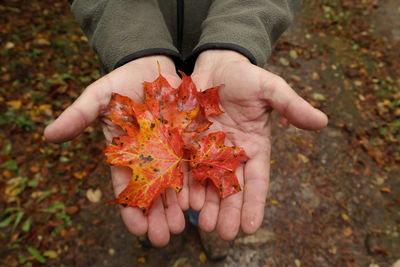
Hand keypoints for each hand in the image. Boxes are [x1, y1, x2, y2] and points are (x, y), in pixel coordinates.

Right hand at [44, 56, 188, 246]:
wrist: (153, 65)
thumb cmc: (122, 81)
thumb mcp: (99, 96)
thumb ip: (79, 115)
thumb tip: (48, 135)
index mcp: (125, 152)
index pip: (126, 187)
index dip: (130, 209)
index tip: (137, 229)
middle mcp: (148, 156)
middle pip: (152, 192)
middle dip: (156, 215)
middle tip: (163, 237)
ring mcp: (170, 150)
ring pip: (173, 184)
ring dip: (176, 207)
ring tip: (181, 227)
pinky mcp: (188, 140)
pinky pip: (192, 164)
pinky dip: (194, 184)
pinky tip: (199, 201)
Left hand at [189, 50, 327, 240]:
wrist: (216, 64)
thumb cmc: (246, 76)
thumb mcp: (271, 89)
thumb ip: (292, 106)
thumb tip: (323, 121)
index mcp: (254, 146)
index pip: (257, 180)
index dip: (255, 204)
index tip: (252, 228)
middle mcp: (231, 153)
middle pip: (231, 188)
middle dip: (228, 211)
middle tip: (224, 234)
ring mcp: (207, 149)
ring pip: (207, 182)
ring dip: (206, 204)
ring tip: (204, 225)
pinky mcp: (188, 142)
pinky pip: (185, 166)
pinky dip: (185, 184)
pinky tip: (182, 202)